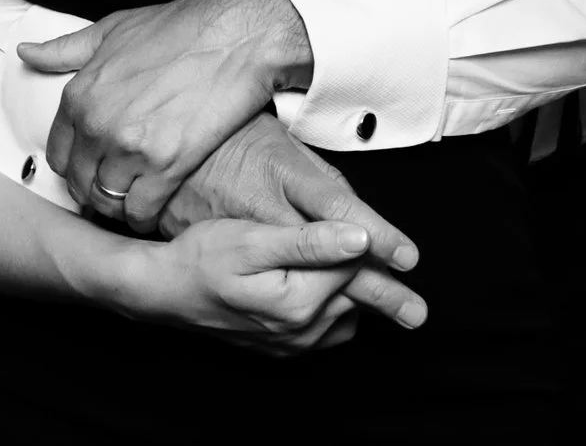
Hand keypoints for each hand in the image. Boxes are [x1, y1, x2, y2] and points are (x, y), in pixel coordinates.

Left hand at [17, 0, 310, 232]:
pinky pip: (141, 211)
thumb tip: (27, 53)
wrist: (236, 33)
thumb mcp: (113, 29)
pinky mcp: (168, 164)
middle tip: (114, 191)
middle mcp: (97, 124)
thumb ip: (66, 49)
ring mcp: (131, 147)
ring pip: (107, 201)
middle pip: (80, 183)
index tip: (92, 169)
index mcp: (80, 94)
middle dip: (94, 190)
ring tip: (133, 203)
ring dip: (119, 208)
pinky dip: (144, 218)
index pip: (59, 153)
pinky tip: (154, 210)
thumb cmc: (179, 27)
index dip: (75, 165)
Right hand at [163, 114, 427, 330]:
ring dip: (355, 301)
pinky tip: (331, 298)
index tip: (393, 241)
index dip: (372, 246)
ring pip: (341, 318)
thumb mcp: (254, 238)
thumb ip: (310, 241)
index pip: (353, 267)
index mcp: (300, 302)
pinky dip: (333, 315)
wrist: (165, 290)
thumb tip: (361, 238)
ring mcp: (291, 343)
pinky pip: (322, 333)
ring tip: (377, 293)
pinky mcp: (282, 346)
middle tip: (420, 313)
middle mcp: (301, 331)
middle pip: (355, 299)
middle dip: (384, 293)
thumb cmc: (203, 257)